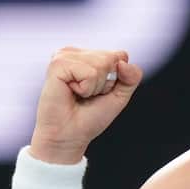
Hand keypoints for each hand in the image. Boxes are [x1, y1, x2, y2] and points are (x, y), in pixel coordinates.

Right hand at [30, 47, 144, 162]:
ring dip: (95, 87)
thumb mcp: (119, 96)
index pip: (120, 56)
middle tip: (87, 95)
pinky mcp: (58, 64)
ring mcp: (65, 56)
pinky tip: (71, 92)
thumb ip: (131, 78)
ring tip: (79, 94)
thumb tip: (124, 62)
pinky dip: (86, 89)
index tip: (100, 92)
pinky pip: (90, 73)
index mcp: (88, 56)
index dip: (116, 79)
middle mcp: (76, 53)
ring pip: (102, 64)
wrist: (69, 135)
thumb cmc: (90, 117)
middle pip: (112, 58)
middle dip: (105, 83)